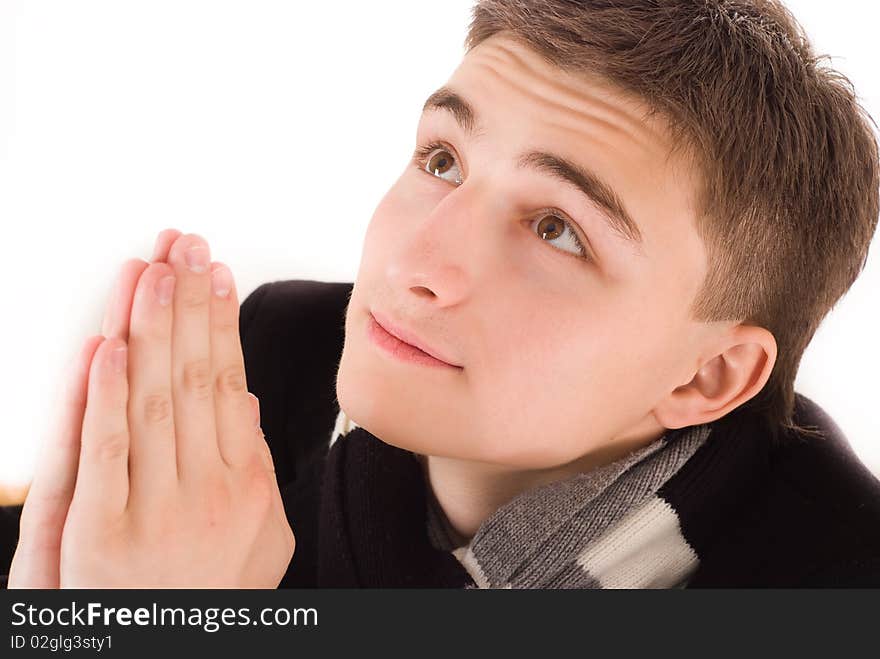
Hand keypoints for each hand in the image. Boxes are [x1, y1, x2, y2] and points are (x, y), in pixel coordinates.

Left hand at [9, 230, 293, 587]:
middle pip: (195, 376)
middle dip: (189, 303)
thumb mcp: (264, 536)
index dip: (221, 323)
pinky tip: (112, 344)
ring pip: (154, 399)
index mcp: (248, 485)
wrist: (176, 656)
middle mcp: (207, 489)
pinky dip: (107, 393)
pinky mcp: (100, 534)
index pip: (230, 382)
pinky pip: (106, 450)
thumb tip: (242, 399)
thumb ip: (255, 465)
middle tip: (185, 246)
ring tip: (153, 272)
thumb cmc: (217, 596)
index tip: (216, 276)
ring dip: (152, 328)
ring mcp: (154, 509)